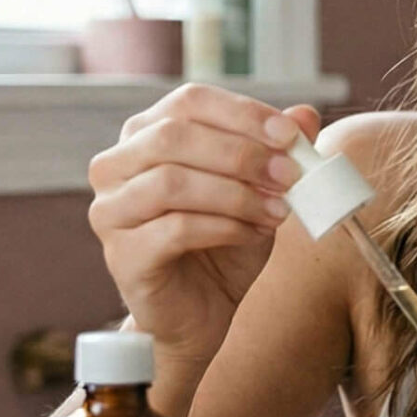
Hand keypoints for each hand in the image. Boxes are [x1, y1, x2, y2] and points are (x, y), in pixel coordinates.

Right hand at [86, 84, 320, 368]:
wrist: (203, 314)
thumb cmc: (223, 245)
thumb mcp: (259, 190)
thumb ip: (276, 151)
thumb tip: (305, 114)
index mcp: (144, 135)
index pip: (188, 102)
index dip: (241, 114)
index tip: (290, 135)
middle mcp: (115, 166)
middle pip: (173, 136)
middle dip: (240, 153)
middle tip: (289, 175)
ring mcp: (111, 210)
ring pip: (171, 181)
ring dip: (235, 193)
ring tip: (277, 210)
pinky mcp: (122, 254)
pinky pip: (175, 229)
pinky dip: (225, 228)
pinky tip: (254, 234)